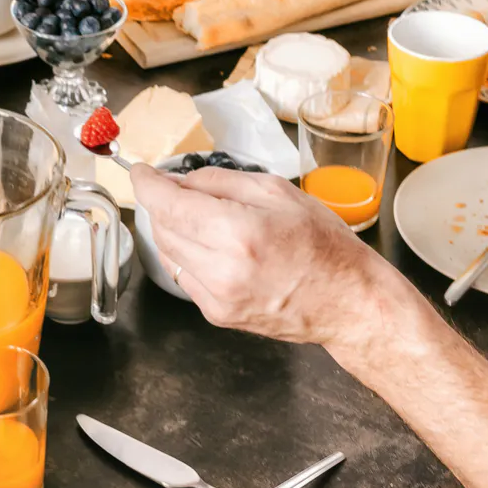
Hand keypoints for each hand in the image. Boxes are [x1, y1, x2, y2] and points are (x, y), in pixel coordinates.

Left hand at [131, 164, 404, 347]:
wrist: (346, 302)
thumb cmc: (323, 245)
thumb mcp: (277, 192)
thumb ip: (219, 181)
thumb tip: (178, 180)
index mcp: (238, 232)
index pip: (167, 203)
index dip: (147, 184)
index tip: (141, 173)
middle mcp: (221, 268)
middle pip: (162, 226)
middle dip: (165, 204)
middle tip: (182, 191)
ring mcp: (216, 296)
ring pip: (168, 251)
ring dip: (175, 229)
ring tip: (207, 219)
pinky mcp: (216, 313)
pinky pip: (184, 275)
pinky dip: (190, 255)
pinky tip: (218, 249)